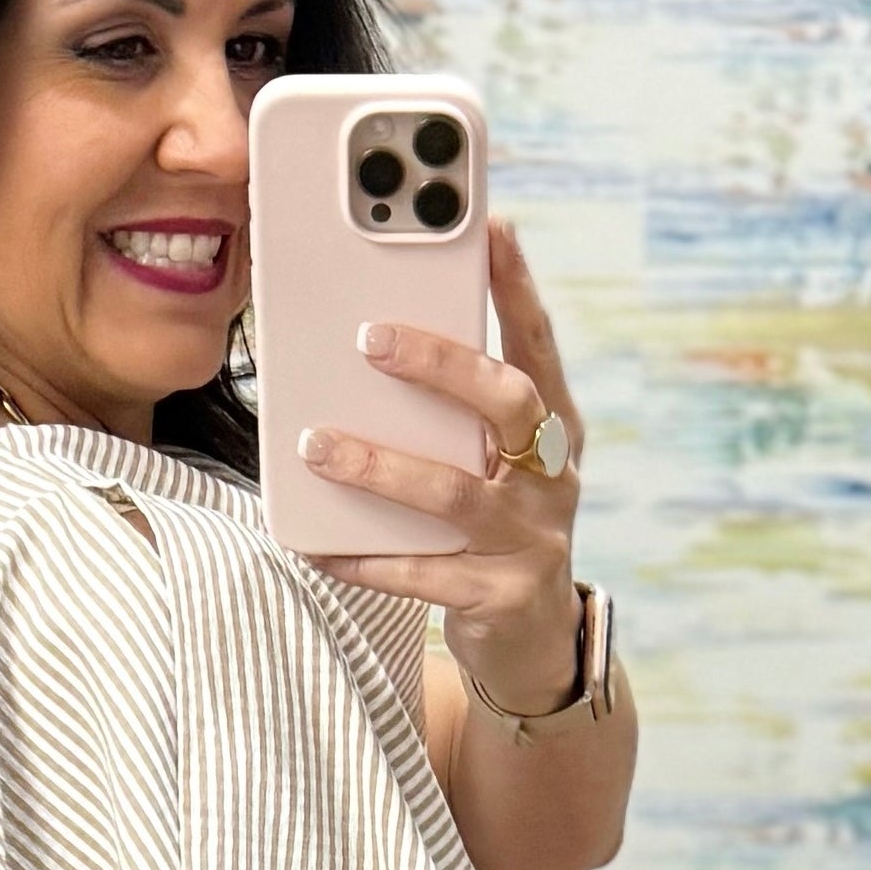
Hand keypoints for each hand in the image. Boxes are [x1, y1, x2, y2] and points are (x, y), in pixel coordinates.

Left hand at [294, 223, 588, 717]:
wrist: (532, 642)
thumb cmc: (494, 528)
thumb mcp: (488, 464)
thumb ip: (452, 415)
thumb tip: (368, 343)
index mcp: (554, 430)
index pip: (538, 345)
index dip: (519, 287)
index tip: (493, 227)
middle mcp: (553, 477)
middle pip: (508, 404)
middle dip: (442, 365)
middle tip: (371, 340)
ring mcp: (532, 540)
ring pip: (454, 491)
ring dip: (380, 465)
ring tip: (316, 445)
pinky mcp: (500, 597)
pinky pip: (423, 574)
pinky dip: (366, 557)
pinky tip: (318, 545)